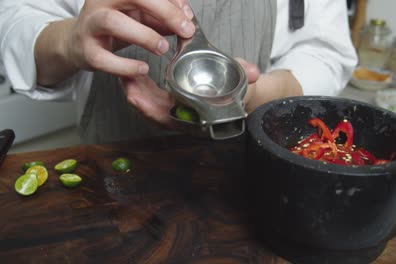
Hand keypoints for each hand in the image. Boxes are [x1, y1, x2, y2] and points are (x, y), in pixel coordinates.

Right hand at [36, 0, 195, 85]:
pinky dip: (126, 66)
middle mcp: (100, 2)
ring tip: (163, 48)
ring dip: (144, 36)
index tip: (188, 18)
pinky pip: (104, 58)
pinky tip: (143, 68)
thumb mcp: (142, 15)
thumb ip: (164, 15)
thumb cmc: (117, 26)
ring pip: (113, 22)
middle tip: (184, 30)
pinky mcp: (86, 51)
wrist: (81, 43)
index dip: (171, 2)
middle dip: (164, 12)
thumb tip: (187, 19)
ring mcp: (90, 25)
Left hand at [121, 58, 260, 127]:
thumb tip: (253, 74)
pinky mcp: (173, 105)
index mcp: (199, 121)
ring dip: (137, 92)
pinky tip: (136, 75)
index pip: (171, 120)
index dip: (151, 110)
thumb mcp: (243, 84)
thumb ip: (247, 77)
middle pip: (154, 114)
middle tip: (126, 80)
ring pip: (151, 107)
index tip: (136, 97)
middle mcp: (186, 121)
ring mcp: (178, 114)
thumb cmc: (238, 94)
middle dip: (138, 98)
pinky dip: (143, 89)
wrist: (239, 98)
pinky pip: (153, 100)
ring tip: (127, 74)